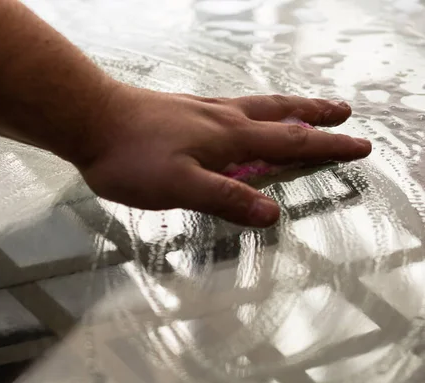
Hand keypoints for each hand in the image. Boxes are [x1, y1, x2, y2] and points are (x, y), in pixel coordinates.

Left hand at [77, 84, 370, 226]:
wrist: (89, 119)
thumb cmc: (130, 156)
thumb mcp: (180, 187)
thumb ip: (225, 198)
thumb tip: (271, 213)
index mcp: (228, 138)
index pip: (290, 142)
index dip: (326, 146)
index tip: (357, 145)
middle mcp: (221, 118)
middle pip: (280, 114)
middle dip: (315, 116)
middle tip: (343, 112)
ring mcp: (201, 110)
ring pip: (255, 105)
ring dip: (287, 107)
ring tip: (303, 109)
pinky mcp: (181, 109)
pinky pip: (230, 106)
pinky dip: (251, 108)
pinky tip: (241, 114)